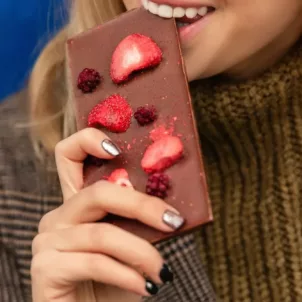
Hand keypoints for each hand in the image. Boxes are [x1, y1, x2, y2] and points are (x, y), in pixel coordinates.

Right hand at [31, 128, 183, 301]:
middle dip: (142, 206)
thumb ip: (138, 219)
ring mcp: (48, 240)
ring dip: (142, 252)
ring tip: (163, 271)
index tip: (118, 149)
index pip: (69, 155)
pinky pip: (95, 262)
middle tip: (174, 220)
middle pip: (98, 192)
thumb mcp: (130, 241)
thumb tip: (172, 205)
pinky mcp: (45, 267)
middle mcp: (59, 215)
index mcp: (78, 203)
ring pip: (102, 233)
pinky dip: (126, 275)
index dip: (88, 140)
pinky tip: (145, 287)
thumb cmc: (117, 277)